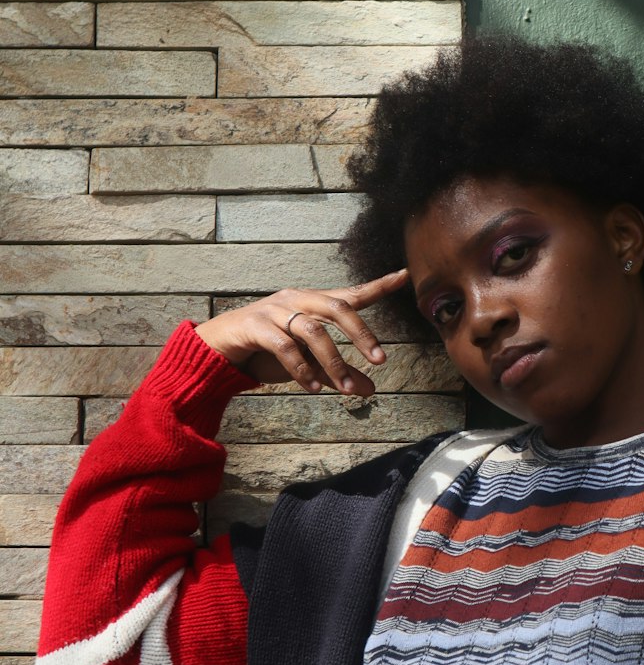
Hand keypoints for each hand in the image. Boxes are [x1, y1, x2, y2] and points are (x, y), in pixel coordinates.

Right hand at [194, 270, 408, 397]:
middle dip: (361, 334)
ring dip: (333, 362)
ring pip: (313, 331)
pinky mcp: (255, 326)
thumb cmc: (267, 350)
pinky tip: (314, 387)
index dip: (379, 285)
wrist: (218, 348)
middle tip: (380, 360)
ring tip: (344, 389)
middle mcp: (297, 300)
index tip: (405, 276)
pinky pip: (284, 346)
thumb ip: (338, 372)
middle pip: (338, 308)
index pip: (351, 293)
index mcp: (312, 302)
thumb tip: (370, 389)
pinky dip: (302, 369)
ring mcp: (275, 310)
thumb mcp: (308, 363)